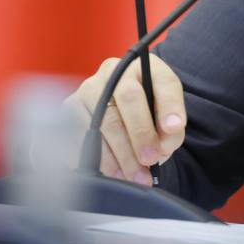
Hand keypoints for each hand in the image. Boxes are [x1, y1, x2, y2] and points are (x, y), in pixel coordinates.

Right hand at [63, 54, 186, 184]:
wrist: (115, 114)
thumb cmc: (145, 115)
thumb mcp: (164, 117)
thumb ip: (171, 130)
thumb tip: (163, 144)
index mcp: (145, 67)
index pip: (163, 80)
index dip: (170, 104)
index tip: (174, 127)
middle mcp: (114, 72)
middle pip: (129, 98)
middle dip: (141, 133)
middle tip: (150, 159)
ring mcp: (88, 89)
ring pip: (103, 121)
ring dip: (120, 154)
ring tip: (135, 176)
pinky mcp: (68, 110)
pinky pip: (80, 136)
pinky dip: (98, 159)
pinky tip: (112, 174)